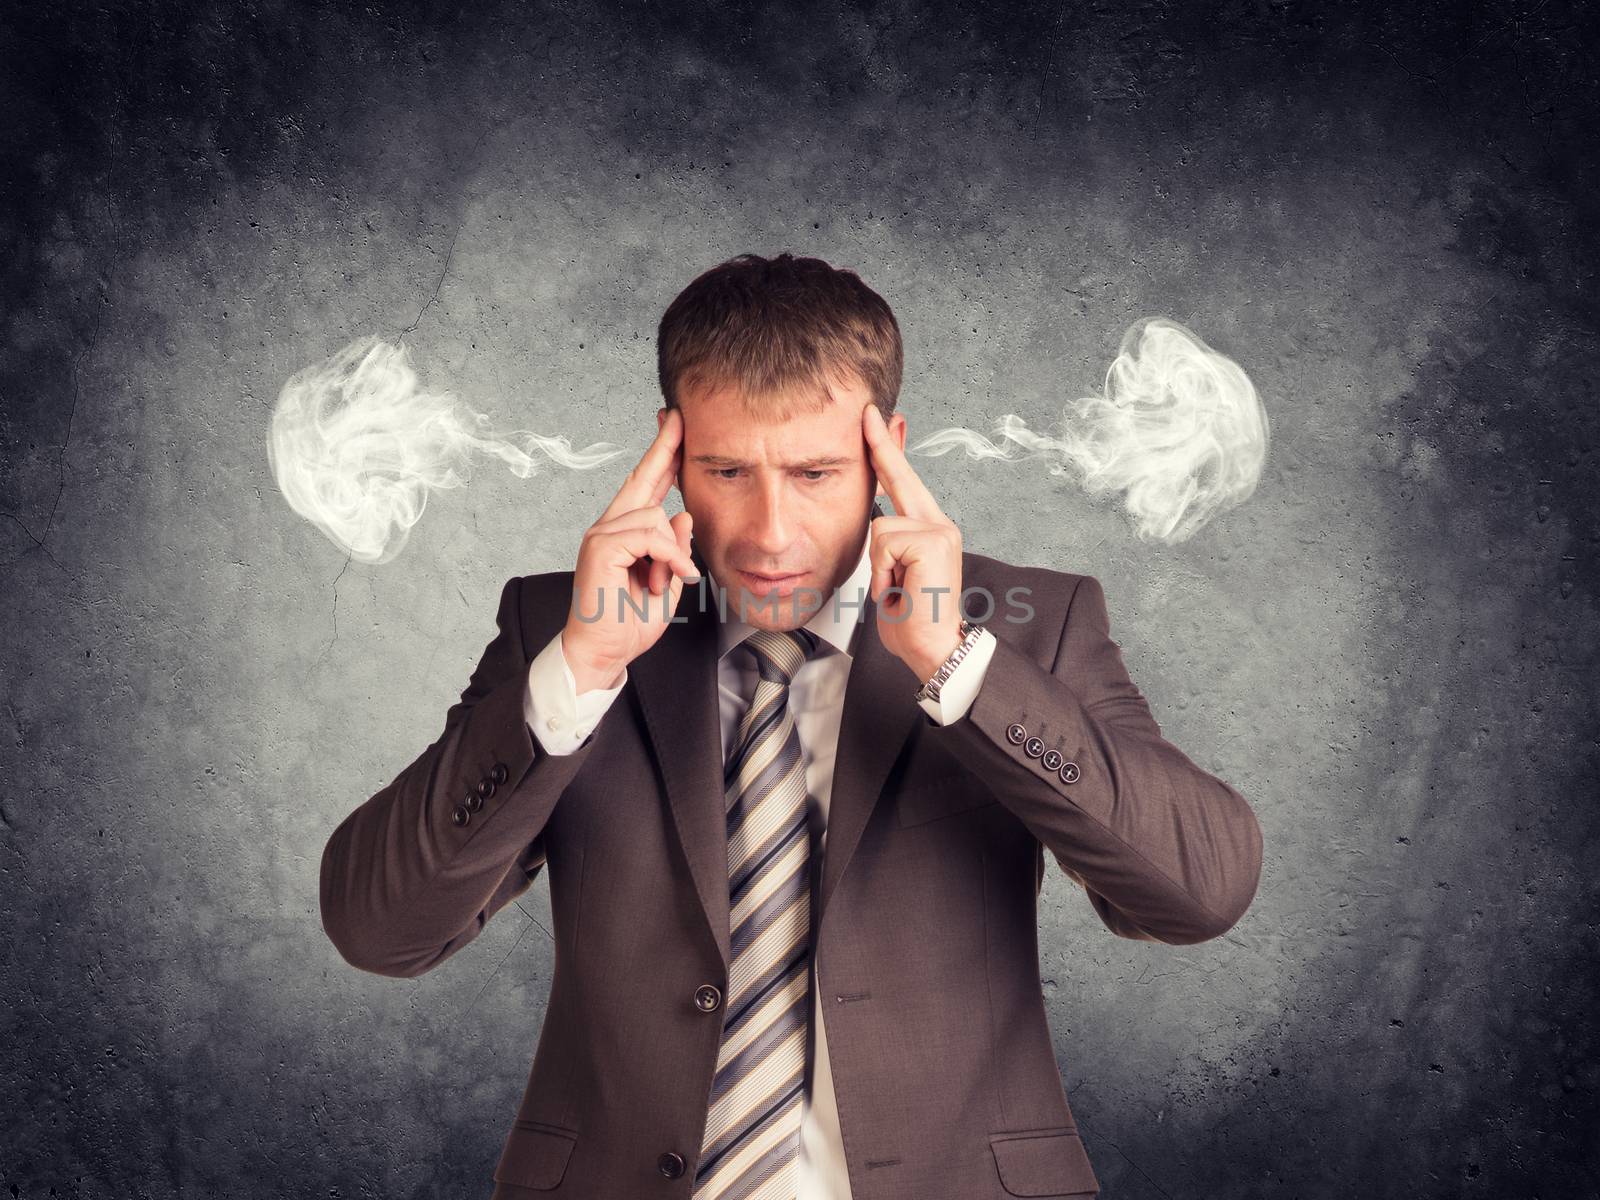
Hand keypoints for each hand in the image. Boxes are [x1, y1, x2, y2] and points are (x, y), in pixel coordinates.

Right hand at [561, 407, 699, 691]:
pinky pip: (646, 535)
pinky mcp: (600, 547)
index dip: (664, 456)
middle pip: (641, 477)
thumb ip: (676, 549)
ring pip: (653, 515)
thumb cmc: (629, 622)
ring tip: (672, 580)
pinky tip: (671, 578)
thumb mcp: (667, 582)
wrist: (605, 652)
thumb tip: (682, 515)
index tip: (676, 428)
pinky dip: (667, 556)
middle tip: (678, 419)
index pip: (647, 486)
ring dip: (672, 551)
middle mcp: (610, 526)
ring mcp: (601, 534)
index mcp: (626, 532)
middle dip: (664, 447)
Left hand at [861, 404, 964, 682]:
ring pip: (880, 526)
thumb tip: (874, 523)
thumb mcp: (891, 575)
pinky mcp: (932, 541)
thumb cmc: (911, 620)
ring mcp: (939, 531)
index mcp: (930, 529)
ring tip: (894, 588)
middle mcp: (939, 524)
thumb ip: (886, 546)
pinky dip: (881, 572)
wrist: (933, 648)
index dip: (888, 450)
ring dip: (877, 565)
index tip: (875, 420)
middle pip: (900, 477)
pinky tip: (898, 590)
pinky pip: (884, 543)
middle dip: (882, 446)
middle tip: (867, 412)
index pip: (904, 483)